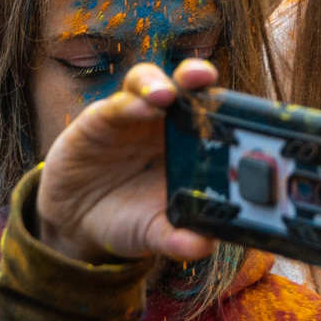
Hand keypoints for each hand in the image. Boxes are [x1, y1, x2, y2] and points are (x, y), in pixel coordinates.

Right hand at [36, 60, 220, 265]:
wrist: (78, 222)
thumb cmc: (129, 218)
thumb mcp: (155, 233)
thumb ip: (179, 238)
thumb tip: (205, 246)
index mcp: (190, 145)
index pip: (213, 113)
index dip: (227, 104)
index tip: (242, 105)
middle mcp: (165, 123)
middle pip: (185, 85)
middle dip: (196, 74)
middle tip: (204, 77)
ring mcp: (133, 116)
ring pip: (149, 82)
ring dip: (158, 83)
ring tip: (165, 95)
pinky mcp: (100, 118)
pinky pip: (116, 103)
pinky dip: (128, 102)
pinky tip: (138, 108)